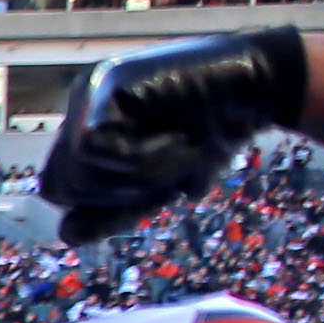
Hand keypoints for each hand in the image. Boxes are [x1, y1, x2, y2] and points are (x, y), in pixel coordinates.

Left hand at [41, 25, 314, 243]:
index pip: (63, 188)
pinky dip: (143, 159)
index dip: (102, 207)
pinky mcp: (106, 86)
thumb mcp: (158, 185)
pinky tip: (181, 138)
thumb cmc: (214, 134)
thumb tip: (67, 236)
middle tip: (173, 169)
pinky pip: (97, 149)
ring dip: (139, 176)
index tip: (154, 195)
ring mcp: (90, 93)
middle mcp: (81, 108)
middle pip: (61, 186)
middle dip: (118, 195)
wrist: (262, 87)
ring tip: (183, 147)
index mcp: (88, 130)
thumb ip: (114, 212)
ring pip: (79, 171)